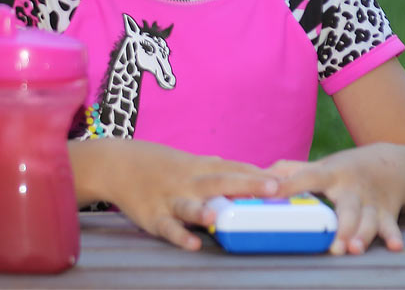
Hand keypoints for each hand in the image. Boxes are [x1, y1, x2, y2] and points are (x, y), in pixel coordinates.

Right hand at [88, 140, 280, 250]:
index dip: (260, 173)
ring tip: (222, 215)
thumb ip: (215, 168)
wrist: (115, 164)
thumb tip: (245, 169)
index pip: (234, 168)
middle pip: (220, 181)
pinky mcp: (154, 218)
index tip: (289, 178)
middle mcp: (187, 182)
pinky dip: (181, 236)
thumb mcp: (187, 161)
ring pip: (190, 205)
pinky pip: (168, 228)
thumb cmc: (157, 165)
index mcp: (199, 168)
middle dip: (247, 184)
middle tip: (275, 187)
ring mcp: (170, 200)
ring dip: (206, 210)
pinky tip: (195, 244)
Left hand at [269, 144, 404, 254]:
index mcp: (331, 174)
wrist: (395, 164)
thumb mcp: (322, 165)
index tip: (273, 192)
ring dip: (361, 234)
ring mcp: (371, 201)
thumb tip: (258, 177)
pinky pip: (391, 225)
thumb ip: (291, 171)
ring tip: (353, 249)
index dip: (289, 184)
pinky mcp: (388, 213)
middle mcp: (351, 188)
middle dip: (339, 225)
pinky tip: (394, 245)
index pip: (307, 177)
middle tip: (331, 244)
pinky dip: (393, 235)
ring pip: (367, 220)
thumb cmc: (347, 169)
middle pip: (345, 207)